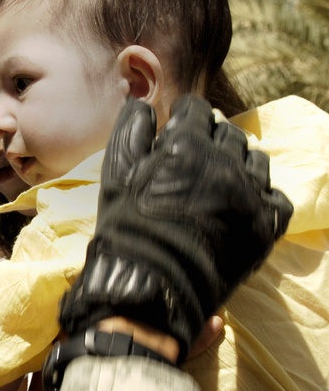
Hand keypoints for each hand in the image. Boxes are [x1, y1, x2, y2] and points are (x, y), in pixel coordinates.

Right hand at [58, 96, 292, 360]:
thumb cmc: (126, 229)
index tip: (177, 132)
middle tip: (195, 161)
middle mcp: (225, 163)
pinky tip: (242, 203)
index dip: (184, 120)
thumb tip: (141, 103)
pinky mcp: (266, 224)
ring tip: (220, 182)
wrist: (150, 286)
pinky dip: (261, 194)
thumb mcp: (115, 175)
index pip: (195, 111)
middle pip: (228, 134)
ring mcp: (250, 194)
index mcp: (187, 147)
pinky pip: (276, 196)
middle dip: (211, 140)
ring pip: (255, 160)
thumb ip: (130, 132)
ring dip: (238, 163)